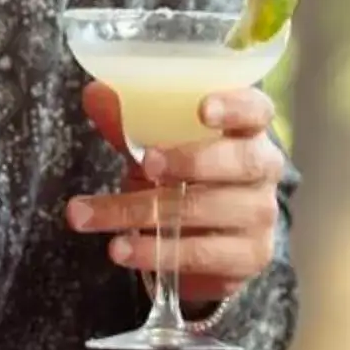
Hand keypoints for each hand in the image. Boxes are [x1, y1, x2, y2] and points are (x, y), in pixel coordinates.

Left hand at [64, 85, 284, 304]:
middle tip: (147, 163)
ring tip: (88, 215)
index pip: (255, 110)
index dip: (234, 107)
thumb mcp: (153, 146)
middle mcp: (262, 169)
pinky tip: (121, 249)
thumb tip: (96, 93)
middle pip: (241, 162)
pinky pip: (201, 254)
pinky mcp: (248, 256)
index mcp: (246, 131)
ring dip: (140, 212)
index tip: (202, 108)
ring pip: (205, 210)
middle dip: (192, 161)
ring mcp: (259, 215)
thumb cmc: (180, 177)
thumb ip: (128, 123)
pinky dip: (155, 252)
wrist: (198, 242)